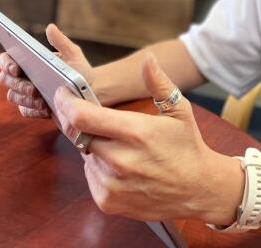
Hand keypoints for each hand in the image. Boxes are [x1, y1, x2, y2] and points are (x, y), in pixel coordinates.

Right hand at [0, 23, 94, 118]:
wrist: (86, 91)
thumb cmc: (77, 70)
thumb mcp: (73, 54)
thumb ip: (61, 41)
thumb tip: (50, 27)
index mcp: (25, 59)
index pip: (5, 59)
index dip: (6, 63)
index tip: (16, 68)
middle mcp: (20, 76)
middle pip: (5, 79)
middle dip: (18, 84)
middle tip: (33, 88)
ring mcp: (23, 93)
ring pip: (13, 96)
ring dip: (26, 99)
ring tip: (41, 100)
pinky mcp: (30, 108)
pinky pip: (26, 111)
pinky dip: (34, 110)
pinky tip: (46, 109)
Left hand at [53, 53, 243, 224]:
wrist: (198, 189)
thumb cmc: (187, 146)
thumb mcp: (179, 109)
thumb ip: (159, 83)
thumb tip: (148, 59)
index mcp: (136, 132)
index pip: (82, 117)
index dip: (66, 102)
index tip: (63, 93)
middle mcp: (120, 160)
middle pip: (79, 135)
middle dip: (82, 124)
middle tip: (96, 120)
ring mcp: (112, 184)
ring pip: (85, 156)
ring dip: (93, 147)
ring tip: (119, 146)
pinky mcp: (108, 202)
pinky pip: (90, 177)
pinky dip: (99, 168)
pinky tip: (120, 167)